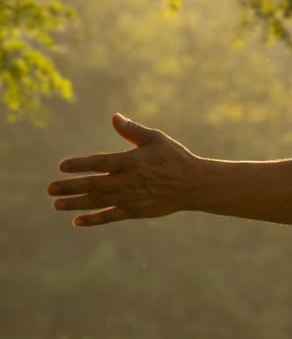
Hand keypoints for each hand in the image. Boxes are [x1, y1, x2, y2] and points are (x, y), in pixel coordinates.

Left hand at [46, 113, 200, 227]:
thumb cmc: (174, 157)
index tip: (62, 166)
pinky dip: (93, 220)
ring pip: (98, 202)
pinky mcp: (136, 211)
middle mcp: (128, 181)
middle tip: (49, 189)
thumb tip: (114, 117)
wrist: (194, 184)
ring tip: (57, 204)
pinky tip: (77, 221)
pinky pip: (110, 217)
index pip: (99, 163)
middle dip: (70, 187)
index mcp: (131, 161)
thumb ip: (132, 130)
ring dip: (76, 203)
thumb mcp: (156, 139)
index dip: (80, 165)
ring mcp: (131, 198)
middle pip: (93, 184)